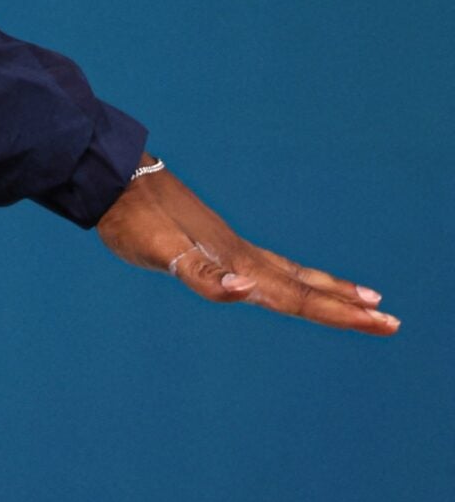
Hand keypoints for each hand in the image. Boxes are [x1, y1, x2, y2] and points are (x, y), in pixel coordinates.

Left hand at [96, 158, 399, 336]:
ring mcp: (228, 249)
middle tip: (392, 321)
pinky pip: (255, 266)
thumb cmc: (133, 220)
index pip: (299, 296)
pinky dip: (284, 277)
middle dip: (347, 308)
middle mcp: (240, 257)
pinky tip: (282, 283)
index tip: (383, 320)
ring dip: (326, 292)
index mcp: (238, 264)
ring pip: (289, 275)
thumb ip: (206, 276)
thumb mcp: (167, 255)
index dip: (340, 313)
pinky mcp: (207, 242)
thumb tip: (248, 288)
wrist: (109, 180)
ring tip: (363, 299)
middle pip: (304, 288)